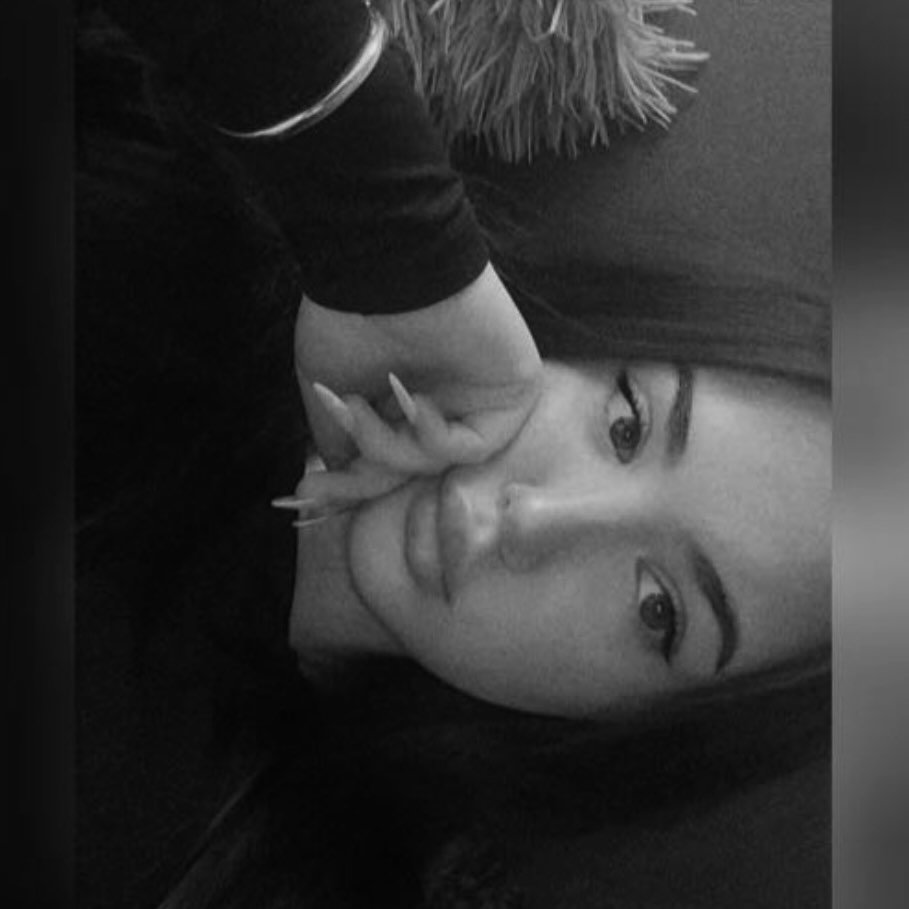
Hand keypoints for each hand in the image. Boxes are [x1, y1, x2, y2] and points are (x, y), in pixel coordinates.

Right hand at [295, 263, 542, 477]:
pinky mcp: (513, 392)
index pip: (385, 454)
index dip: (348, 482)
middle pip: (409, 468)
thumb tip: (338, 472)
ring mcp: (478, 397)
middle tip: (312, 488)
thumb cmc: (348, 316)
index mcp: (405, 393)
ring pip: (434, 462)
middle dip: (360, 481)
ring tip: (358, 408)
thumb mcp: (326, 382)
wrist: (383, 266)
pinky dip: (433, 436)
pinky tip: (410, 400)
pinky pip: (473, 445)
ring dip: (386, 445)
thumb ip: (338, 434)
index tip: (304, 493)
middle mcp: (444, 397)